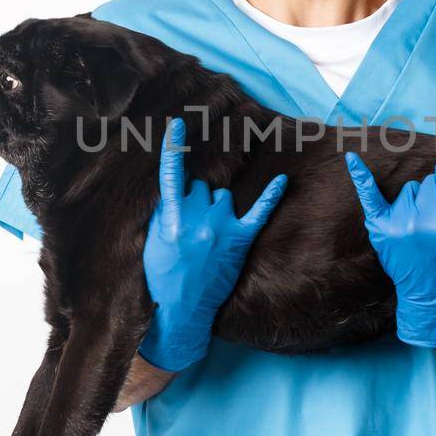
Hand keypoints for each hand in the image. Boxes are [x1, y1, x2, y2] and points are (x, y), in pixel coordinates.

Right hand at [139, 117, 287, 370]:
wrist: (183, 310)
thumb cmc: (163, 275)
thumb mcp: (153, 241)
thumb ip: (164, 212)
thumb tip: (177, 188)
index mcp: (172, 220)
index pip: (172, 175)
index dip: (174, 148)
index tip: (179, 124)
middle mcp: (198, 220)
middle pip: (201, 187)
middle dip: (195, 198)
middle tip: (189, 225)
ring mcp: (221, 230)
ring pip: (223, 197)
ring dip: (216, 207)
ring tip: (208, 234)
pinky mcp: (240, 240)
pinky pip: (259, 212)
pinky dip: (270, 196)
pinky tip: (281, 181)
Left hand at [344, 139, 435, 347]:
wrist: (429, 290)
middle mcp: (423, 219)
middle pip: (431, 180)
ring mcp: (399, 222)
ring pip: (410, 188)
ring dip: (417, 202)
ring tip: (420, 228)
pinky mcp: (380, 226)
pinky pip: (369, 194)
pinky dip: (361, 176)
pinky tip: (351, 159)